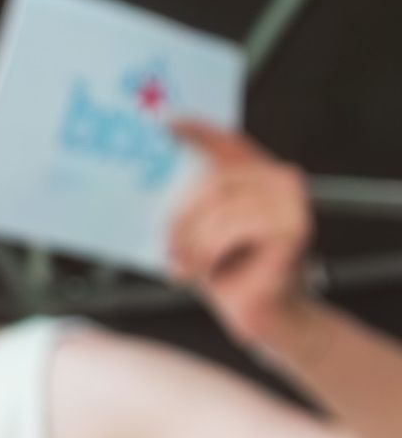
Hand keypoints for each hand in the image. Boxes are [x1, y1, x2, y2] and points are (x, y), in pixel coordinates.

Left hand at [168, 120, 319, 353]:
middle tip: (166, 248)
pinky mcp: (295, 227)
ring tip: (186, 267)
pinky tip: (208, 273)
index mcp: (256, 176)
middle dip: (180, 219)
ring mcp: (292, 202)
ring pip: (218, 208)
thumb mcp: (197, 233)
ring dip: (192, 243)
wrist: (259, 314)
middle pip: (212, 182)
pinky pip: (232, 230)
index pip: (227, 143)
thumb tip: (143, 180)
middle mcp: (280, 180)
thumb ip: (186, 205)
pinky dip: (209, 255)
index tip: (166, 123)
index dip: (198, 131)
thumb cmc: (224, 272)